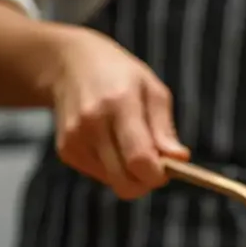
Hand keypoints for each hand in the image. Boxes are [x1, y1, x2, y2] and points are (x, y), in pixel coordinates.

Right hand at [43, 26, 189, 198]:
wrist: (69, 64)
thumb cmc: (120, 76)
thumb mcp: (152, 91)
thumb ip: (165, 129)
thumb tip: (179, 159)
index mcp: (119, 104)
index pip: (139, 158)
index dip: (157, 174)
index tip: (168, 169)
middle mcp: (92, 123)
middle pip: (125, 180)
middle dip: (146, 181)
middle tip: (155, 164)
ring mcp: (75, 138)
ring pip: (113, 182)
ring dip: (129, 174)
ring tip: (131, 145)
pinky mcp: (66, 150)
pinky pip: (99, 176)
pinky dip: (112, 168)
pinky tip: (111, 143)